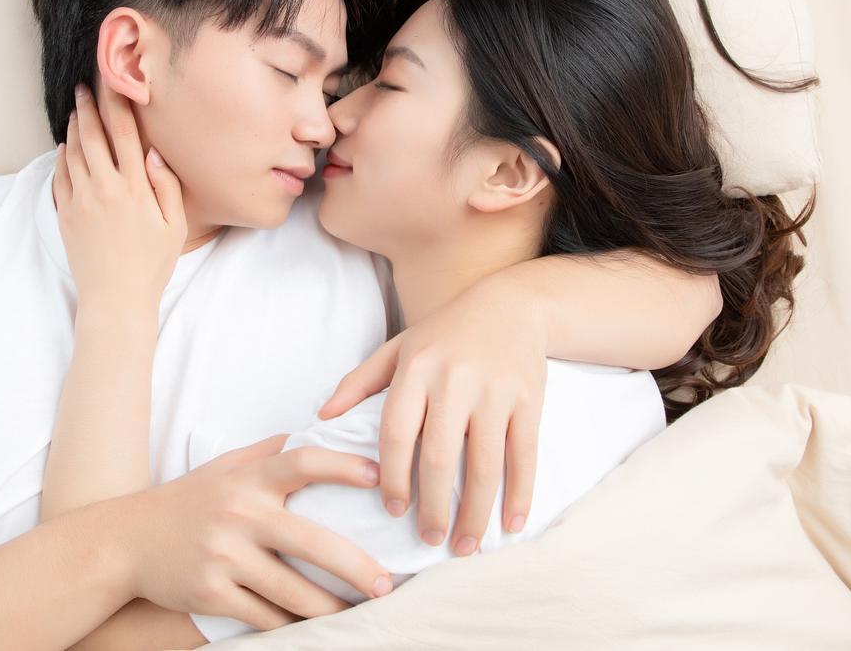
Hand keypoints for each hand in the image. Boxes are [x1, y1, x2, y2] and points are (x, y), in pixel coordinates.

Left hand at [53, 83, 185, 310]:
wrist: (115, 300)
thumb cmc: (151, 266)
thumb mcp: (175, 226)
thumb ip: (166, 185)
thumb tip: (152, 153)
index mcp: (134, 188)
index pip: (124, 133)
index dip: (117, 104)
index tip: (113, 83)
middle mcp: (104, 189)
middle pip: (92, 136)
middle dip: (88, 107)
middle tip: (84, 88)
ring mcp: (80, 201)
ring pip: (73, 153)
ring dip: (73, 128)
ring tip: (75, 111)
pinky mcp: (65, 215)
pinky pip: (60, 176)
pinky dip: (61, 157)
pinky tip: (66, 148)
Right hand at [118, 435, 393, 630]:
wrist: (125, 541)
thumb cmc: (188, 501)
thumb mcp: (225, 466)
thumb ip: (269, 452)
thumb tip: (318, 429)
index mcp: (248, 479)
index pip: (302, 463)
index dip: (342, 467)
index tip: (378, 477)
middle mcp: (238, 515)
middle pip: (311, 542)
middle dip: (357, 567)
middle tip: (388, 583)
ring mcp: (224, 557)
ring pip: (292, 591)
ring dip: (332, 607)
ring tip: (361, 612)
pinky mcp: (211, 594)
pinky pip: (264, 616)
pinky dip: (292, 625)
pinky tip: (315, 629)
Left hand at [316, 279, 544, 556]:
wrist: (510, 304)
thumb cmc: (444, 333)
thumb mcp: (397, 348)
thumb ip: (359, 381)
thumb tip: (321, 416)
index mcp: (416, 369)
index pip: (397, 433)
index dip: (392, 476)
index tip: (392, 509)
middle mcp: (455, 380)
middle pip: (440, 458)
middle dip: (433, 507)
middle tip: (428, 539)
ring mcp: (495, 391)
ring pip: (484, 465)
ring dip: (475, 513)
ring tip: (464, 545)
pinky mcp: (529, 400)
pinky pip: (524, 457)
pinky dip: (519, 496)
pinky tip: (510, 525)